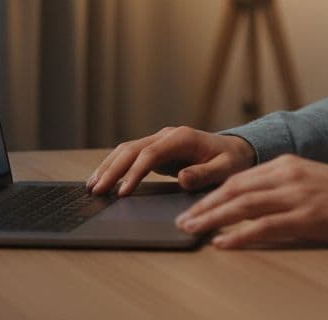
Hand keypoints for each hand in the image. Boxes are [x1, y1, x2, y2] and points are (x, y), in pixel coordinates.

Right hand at [87, 126, 255, 195]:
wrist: (235, 150)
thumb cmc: (232, 160)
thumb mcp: (225, 169)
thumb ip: (204, 174)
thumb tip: (182, 178)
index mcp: (182, 138)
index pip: (151, 154)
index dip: (134, 173)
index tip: (123, 192)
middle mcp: (167, 135)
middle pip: (132, 150)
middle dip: (112, 170)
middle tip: (96, 191)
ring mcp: (160, 141)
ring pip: (126, 150)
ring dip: (108, 167)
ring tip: (92, 187)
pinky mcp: (156, 150)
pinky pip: (130, 156)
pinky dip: (114, 167)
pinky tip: (103, 180)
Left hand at [174, 154, 327, 248]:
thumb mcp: (310, 180)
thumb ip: (281, 187)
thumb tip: (250, 204)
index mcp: (286, 164)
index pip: (238, 178)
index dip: (211, 194)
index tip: (192, 207)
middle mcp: (287, 175)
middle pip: (233, 190)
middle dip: (203, 206)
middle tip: (182, 222)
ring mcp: (296, 195)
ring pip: (242, 206)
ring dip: (212, 219)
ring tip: (191, 231)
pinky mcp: (306, 217)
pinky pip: (263, 227)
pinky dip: (238, 235)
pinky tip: (222, 243)